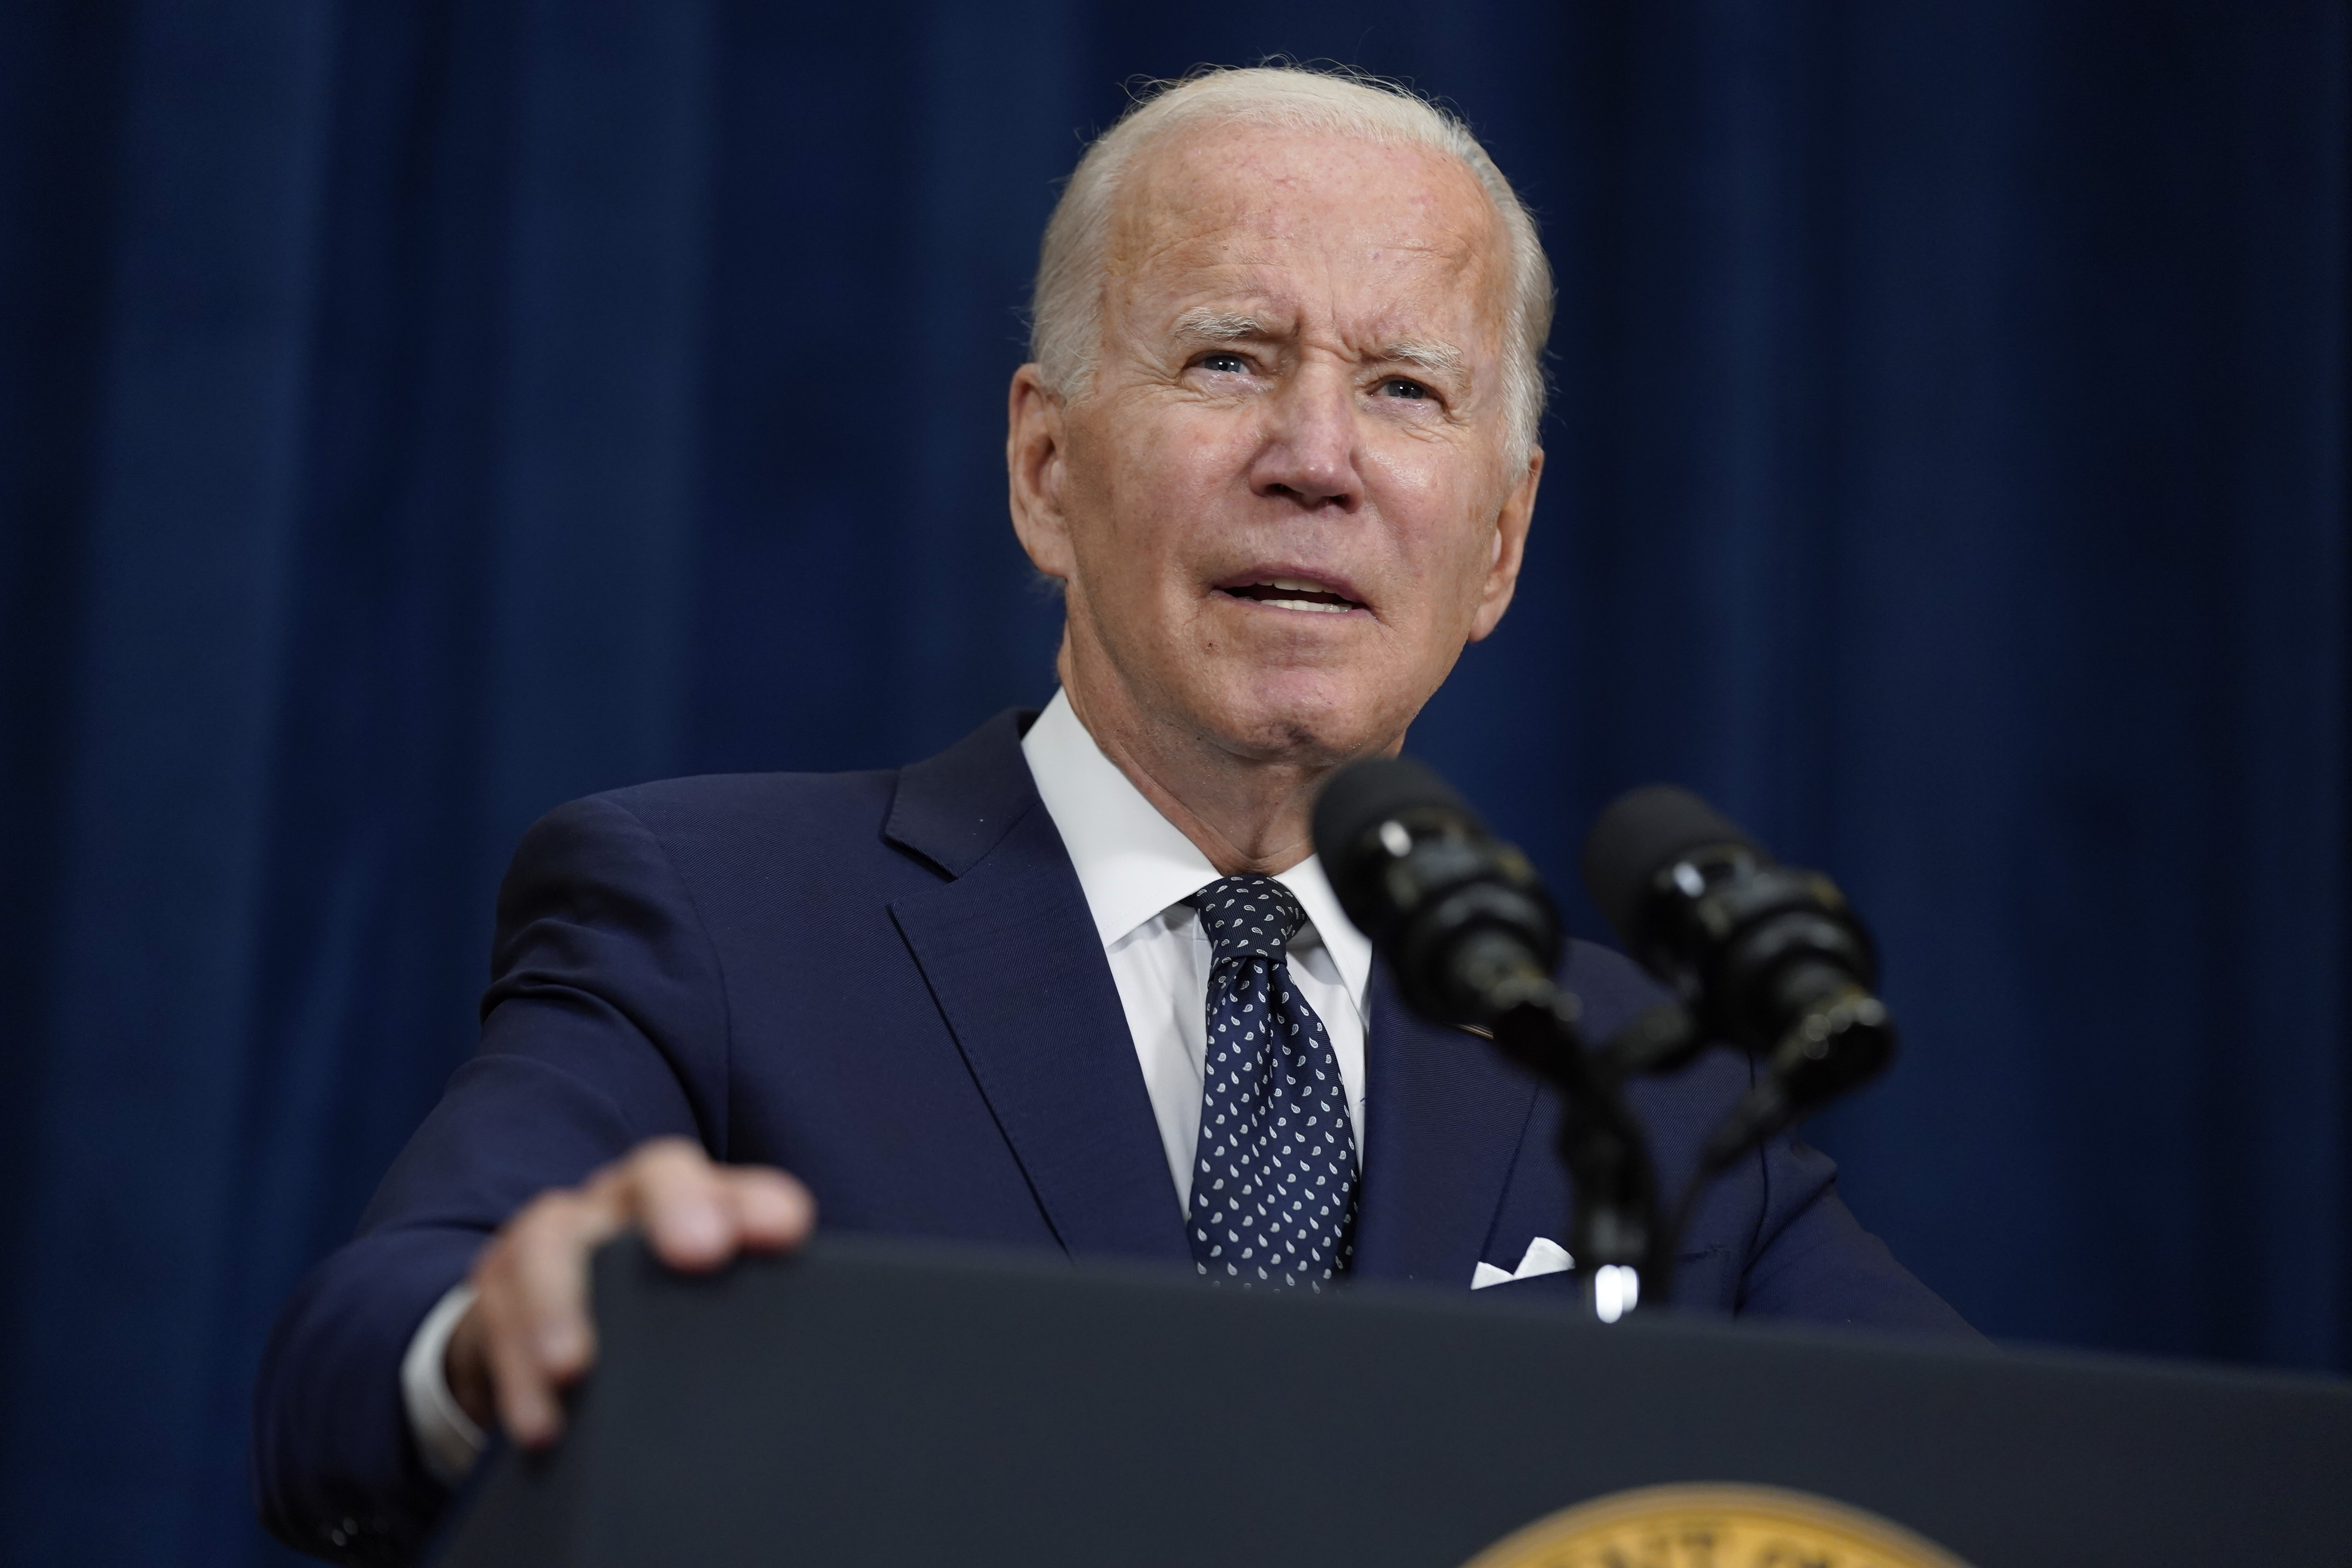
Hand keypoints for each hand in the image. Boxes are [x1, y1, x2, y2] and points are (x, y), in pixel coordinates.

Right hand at [445, 1137, 814, 1446]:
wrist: (544, 1335)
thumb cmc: (649, 1321)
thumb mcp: (701, 1312)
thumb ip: (752, 1315)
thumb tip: (829, 1368)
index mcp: (693, 1202)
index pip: (733, 1185)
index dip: (757, 1199)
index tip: (787, 1230)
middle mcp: (623, 1203)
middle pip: (654, 1174)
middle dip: (678, 1206)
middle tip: (700, 1251)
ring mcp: (553, 1238)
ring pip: (550, 1240)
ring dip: (563, 1304)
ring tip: (576, 1366)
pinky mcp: (496, 1292)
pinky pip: (495, 1318)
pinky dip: (516, 1375)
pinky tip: (543, 1423)